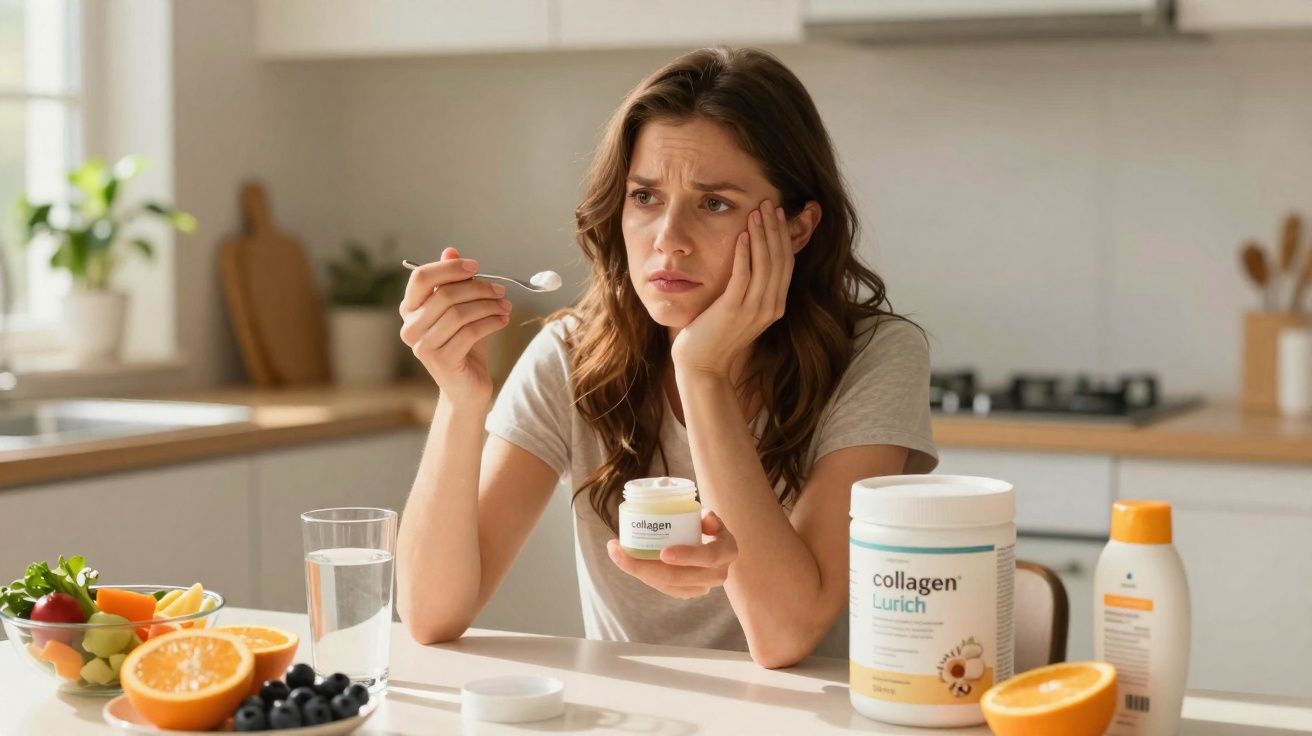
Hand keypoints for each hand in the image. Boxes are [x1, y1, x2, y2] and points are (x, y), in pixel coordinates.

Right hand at [399, 247, 511, 408]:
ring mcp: (422, 346)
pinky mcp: (441, 361)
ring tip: (505, 306)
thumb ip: (453, 282)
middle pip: (445, 294)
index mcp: (409, 309)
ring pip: (459, 313)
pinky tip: (504, 320)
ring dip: (488, 306)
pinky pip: (470, 332)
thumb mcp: (461, 309)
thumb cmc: (465, 345)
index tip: (476, 266)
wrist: (467, 388)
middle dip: (478, 288)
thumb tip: (451, 250)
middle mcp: (410, 327)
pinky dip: (492, 322)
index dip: (449, 268)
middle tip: (501, 289)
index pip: (421, 278)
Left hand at [605, 511, 738, 599]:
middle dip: (647, 567)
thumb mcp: (712, 518)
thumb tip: (706, 519)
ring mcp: (701, 587)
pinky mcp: (686, 592)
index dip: (687, 556)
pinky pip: (661, 586)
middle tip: (623, 552)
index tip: (663, 552)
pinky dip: (641, 574)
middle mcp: (717, 575)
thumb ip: (709, 517)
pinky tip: (624, 560)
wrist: (712, 545)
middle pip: (679, 577)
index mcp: (727, 552)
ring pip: (666, 584)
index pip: (708, 557)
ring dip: (638, 571)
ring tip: (616, 553)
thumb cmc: (708, 527)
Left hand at [671, 200, 793, 378]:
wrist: (702, 364)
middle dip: (775, 228)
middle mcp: (770, 307)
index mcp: (775, 306)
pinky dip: (744, 253)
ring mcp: (754, 309)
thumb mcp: (740, 309)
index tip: (778, 213)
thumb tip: (751, 259)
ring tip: (757, 211)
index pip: (786, 263)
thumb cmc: (716, 335)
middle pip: (779, 259)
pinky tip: (741, 234)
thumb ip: (750, 288)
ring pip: (765, 264)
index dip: (784, 236)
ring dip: (761, 234)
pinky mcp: (733, 309)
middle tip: (771, 203)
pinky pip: (743, 275)